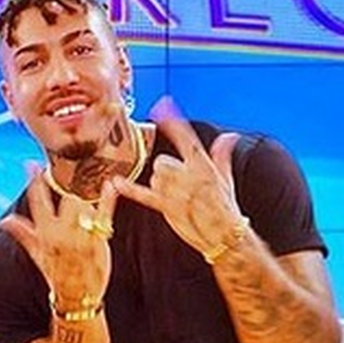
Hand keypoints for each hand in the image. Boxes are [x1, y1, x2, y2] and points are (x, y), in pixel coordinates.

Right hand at [0, 161, 118, 306]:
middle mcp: (63, 232)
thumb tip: (5, 221)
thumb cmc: (56, 274)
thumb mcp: (36, 254)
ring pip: (86, 205)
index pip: (37, 201)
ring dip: (86, 205)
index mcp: (46, 234)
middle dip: (70, 196)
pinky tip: (111, 184)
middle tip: (73, 200)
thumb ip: (22, 233)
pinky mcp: (100, 238)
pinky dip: (109, 197)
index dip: (34, 181)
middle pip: (68, 199)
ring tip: (86, 217)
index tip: (31, 164)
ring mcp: (83, 235)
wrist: (78, 296)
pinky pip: (105, 213)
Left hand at [111, 96, 244, 259]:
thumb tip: (229, 137)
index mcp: (203, 166)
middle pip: (163, 162)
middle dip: (166, 170)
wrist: (225, 237)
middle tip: (178, 183)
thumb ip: (222, 156)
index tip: (163, 104)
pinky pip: (143, 194)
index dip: (174, 121)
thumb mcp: (226, 179)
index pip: (186, 137)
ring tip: (175, 195)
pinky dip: (128, 189)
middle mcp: (188, 176)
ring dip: (160, 183)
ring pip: (155, 176)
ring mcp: (176, 192)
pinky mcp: (167, 207)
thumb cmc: (226, 209)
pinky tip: (114, 182)